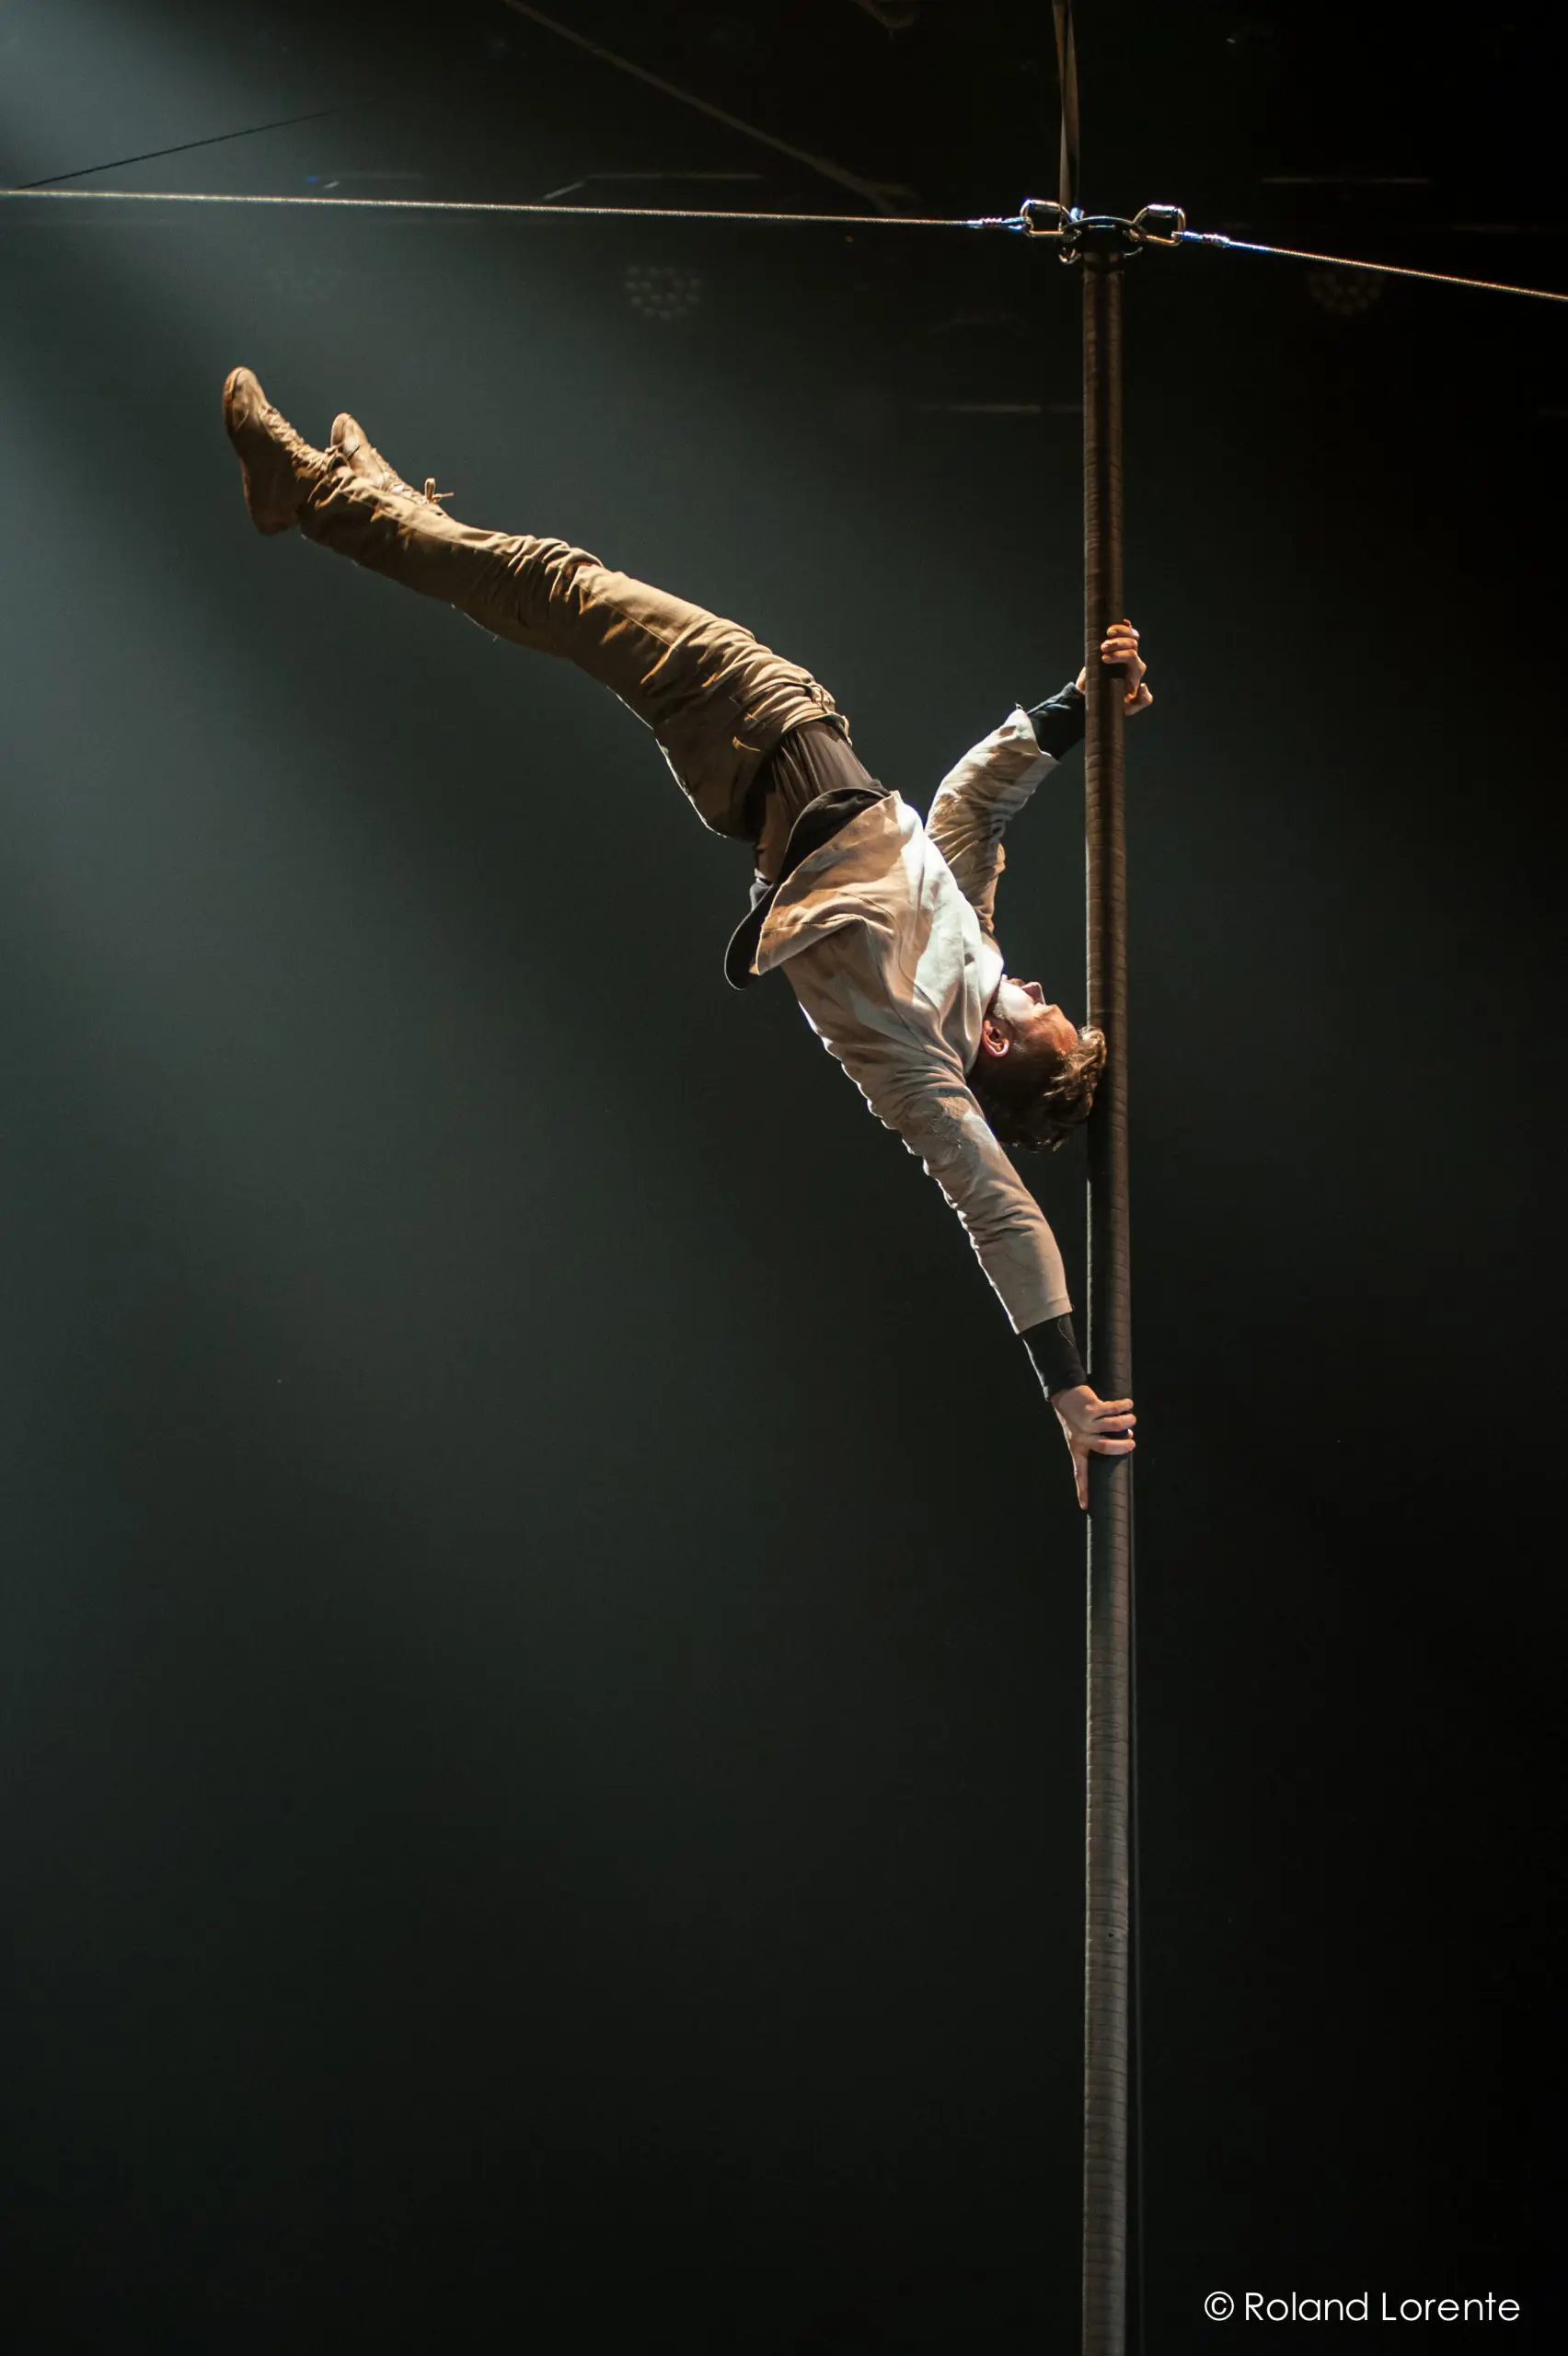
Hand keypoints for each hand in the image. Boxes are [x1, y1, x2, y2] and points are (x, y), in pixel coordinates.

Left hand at [1051, 1384, 1136, 1510]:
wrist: (1064, 1395)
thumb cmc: (1074, 1417)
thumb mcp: (1079, 1434)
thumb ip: (1096, 1440)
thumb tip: (1126, 1439)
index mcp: (1077, 1447)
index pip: (1079, 1472)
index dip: (1082, 1489)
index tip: (1084, 1506)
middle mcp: (1081, 1436)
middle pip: (1105, 1447)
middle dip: (1122, 1446)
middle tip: (1132, 1443)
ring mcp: (1086, 1422)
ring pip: (1113, 1425)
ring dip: (1127, 1421)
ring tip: (1132, 1419)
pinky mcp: (1091, 1407)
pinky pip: (1113, 1408)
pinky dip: (1124, 1406)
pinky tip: (1128, 1404)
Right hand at [1076, 618, 1152, 713]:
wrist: (1093, 697)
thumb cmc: (1111, 704)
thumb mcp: (1127, 709)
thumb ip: (1140, 701)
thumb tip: (1144, 685)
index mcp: (1135, 671)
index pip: (1132, 656)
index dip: (1120, 655)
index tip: (1104, 659)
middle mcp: (1132, 660)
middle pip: (1132, 643)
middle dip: (1117, 643)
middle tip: (1103, 648)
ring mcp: (1124, 651)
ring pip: (1130, 635)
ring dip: (1118, 633)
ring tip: (1104, 638)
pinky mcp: (1115, 646)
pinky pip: (1125, 632)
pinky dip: (1123, 626)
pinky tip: (1120, 623)